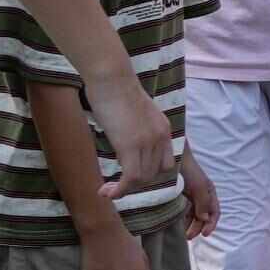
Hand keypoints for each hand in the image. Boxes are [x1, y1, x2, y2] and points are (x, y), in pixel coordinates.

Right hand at [90, 80, 178, 199]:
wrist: (112, 77)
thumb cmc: (115, 90)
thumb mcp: (134, 113)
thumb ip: (135, 128)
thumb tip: (123, 140)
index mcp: (164, 129)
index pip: (165, 163)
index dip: (149, 173)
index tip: (129, 175)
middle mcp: (160, 137)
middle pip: (154, 174)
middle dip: (135, 183)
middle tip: (115, 184)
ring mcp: (147, 142)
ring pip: (142, 178)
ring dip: (125, 189)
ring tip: (107, 190)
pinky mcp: (131, 146)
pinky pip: (131, 178)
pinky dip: (119, 190)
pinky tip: (105, 192)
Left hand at [181, 155, 217, 239]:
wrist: (171, 158)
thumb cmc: (188, 170)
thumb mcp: (199, 187)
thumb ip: (204, 203)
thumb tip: (205, 219)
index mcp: (209, 193)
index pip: (214, 212)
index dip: (211, 224)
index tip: (204, 234)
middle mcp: (200, 196)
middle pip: (202, 216)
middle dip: (197, 227)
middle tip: (188, 236)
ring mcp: (189, 196)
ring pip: (192, 215)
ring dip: (189, 225)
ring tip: (182, 233)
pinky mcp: (177, 197)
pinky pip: (182, 211)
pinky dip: (181, 219)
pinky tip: (176, 225)